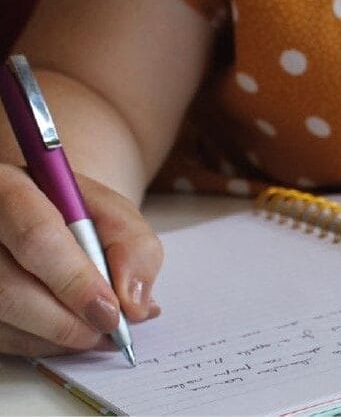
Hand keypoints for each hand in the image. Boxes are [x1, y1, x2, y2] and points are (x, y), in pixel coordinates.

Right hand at [0, 164, 161, 356]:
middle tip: (109, 330)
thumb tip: (135, 304)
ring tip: (99, 331)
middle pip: (9, 288)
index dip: (76, 281)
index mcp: (9, 187)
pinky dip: (44, 344)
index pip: (37, 238)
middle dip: (68, 321)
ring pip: (4, 319)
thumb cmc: (80, 213)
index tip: (111, 311)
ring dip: (59, 337)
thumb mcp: (118, 215)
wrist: (47, 214)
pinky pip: (2, 338)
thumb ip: (135, 249)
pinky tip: (72, 332)